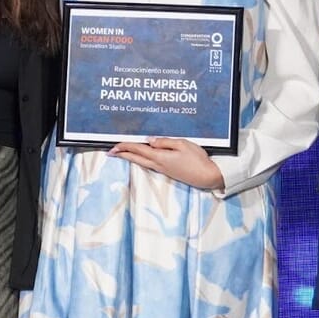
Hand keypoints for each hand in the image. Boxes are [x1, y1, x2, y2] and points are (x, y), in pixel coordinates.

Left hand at [108, 137, 225, 189]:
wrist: (207, 177)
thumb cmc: (197, 159)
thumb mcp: (182, 144)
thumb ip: (164, 142)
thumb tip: (149, 140)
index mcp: (160, 157)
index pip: (138, 150)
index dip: (125, 147)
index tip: (114, 146)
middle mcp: (158, 165)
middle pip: (136, 158)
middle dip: (123, 154)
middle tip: (110, 152)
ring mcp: (163, 169)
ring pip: (141, 162)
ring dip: (131, 157)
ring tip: (122, 153)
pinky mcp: (168, 171)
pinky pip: (150, 164)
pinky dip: (141, 159)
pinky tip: (141, 157)